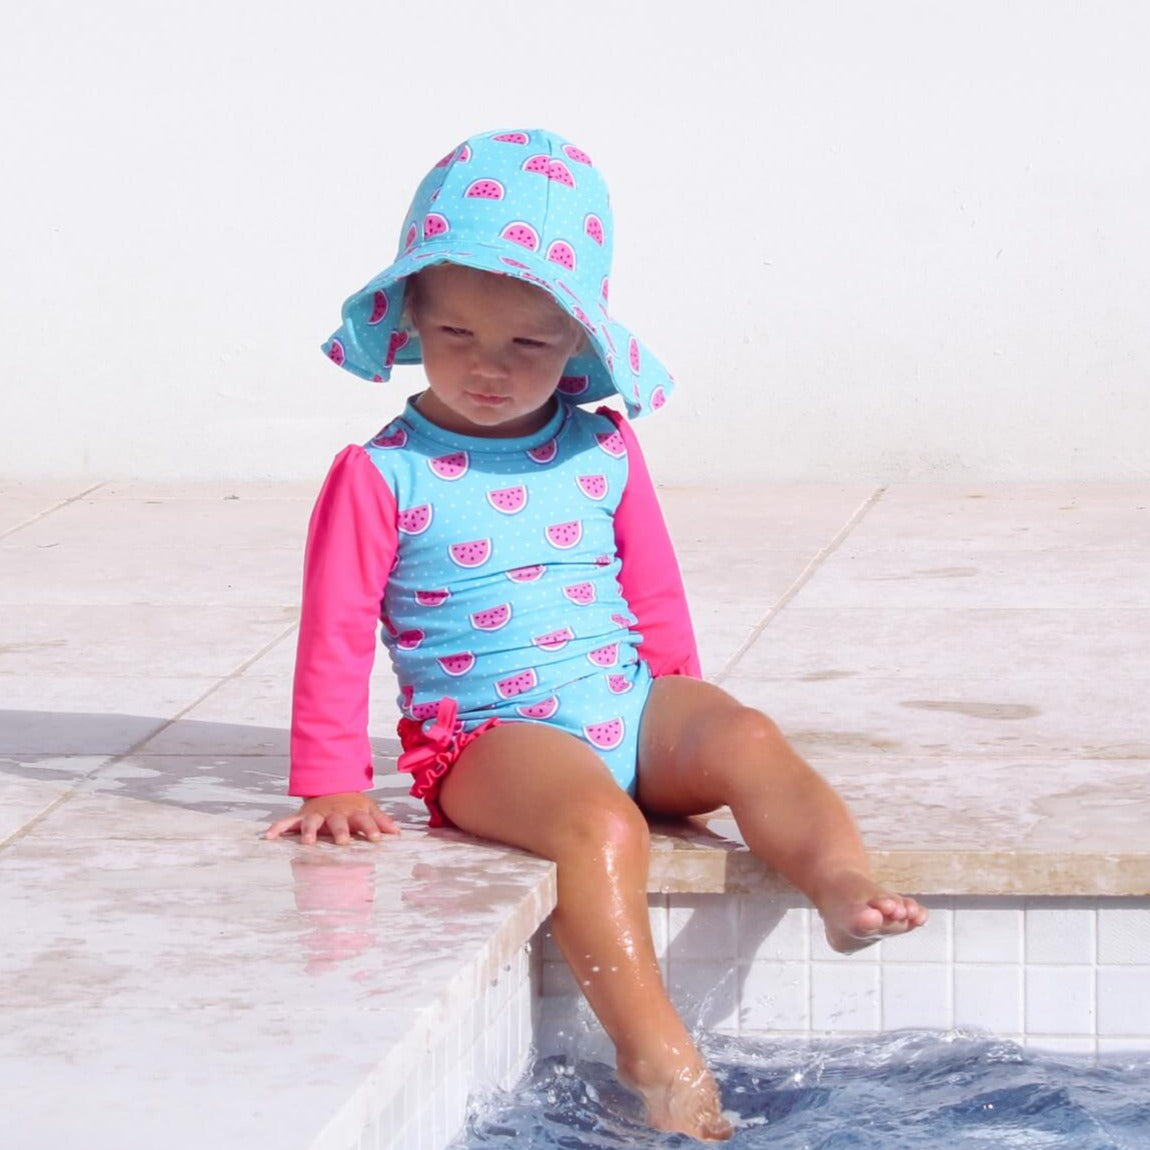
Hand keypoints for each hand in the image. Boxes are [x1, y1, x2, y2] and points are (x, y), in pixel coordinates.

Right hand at [265, 793, 400, 845]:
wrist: (329, 786)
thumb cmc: (352, 805)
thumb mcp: (368, 808)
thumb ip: (382, 821)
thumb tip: (398, 832)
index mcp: (353, 812)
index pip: (364, 820)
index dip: (371, 828)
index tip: (376, 838)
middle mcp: (334, 813)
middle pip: (337, 822)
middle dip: (340, 831)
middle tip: (343, 842)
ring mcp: (316, 815)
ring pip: (312, 823)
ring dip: (309, 832)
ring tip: (307, 843)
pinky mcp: (300, 817)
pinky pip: (286, 822)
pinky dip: (277, 828)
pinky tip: (268, 836)